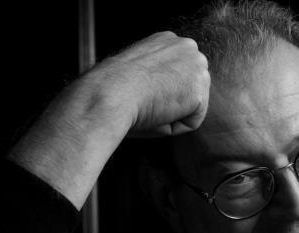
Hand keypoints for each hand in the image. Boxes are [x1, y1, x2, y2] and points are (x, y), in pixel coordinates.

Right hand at [7, 31, 209, 208]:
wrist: (101, 101)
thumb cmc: (102, 96)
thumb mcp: (124, 79)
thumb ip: (142, 80)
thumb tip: (132, 96)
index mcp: (165, 40)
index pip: (179, 78)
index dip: (162, 98)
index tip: (143, 103)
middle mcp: (183, 46)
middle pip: (191, 93)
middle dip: (170, 108)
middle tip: (142, 109)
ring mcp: (193, 65)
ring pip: (192, 108)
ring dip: (171, 117)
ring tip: (145, 110)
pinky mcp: (197, 88)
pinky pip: (193, 121)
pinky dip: (175, 126)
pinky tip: (154, 114)